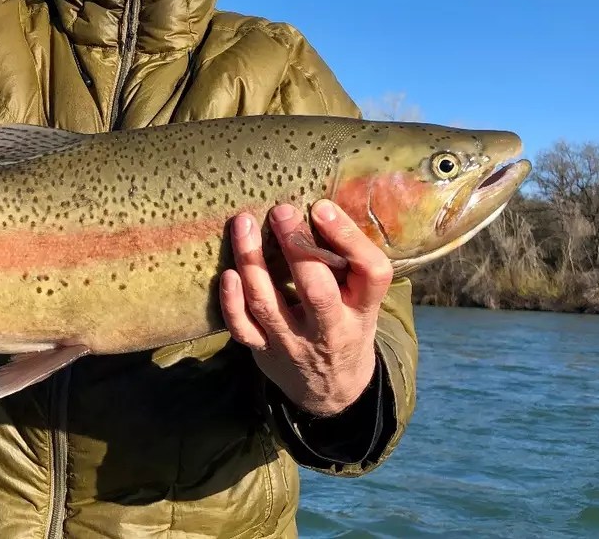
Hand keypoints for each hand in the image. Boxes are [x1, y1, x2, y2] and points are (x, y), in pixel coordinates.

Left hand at [219, 201, 391, 415]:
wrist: (331, 392)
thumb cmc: (346, 327)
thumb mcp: (362, 300)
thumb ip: (348, 261)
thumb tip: (320, 207)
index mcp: (362, 309)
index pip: (370, 273)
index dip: (348, 237)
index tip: (321, 206)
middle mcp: (330, 328)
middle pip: (315, 289)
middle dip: (296, 246)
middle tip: (281, 210)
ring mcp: (292, 342)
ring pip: (267, 302)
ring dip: (252, 260)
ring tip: (243, 223)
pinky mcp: (263, 350)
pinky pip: (242, 327)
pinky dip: (231, 301)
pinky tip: (228, 273)